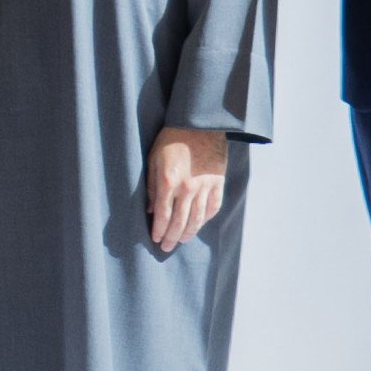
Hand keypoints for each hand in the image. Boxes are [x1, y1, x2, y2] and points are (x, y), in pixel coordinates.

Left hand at [145, 127, 228, 253]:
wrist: (200, 123)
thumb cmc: (172, 138)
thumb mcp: (154, 159)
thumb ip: (152, 186)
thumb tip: (151, 209)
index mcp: (169, 182)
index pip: (163, 215)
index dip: (159, 230)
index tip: (156, 239)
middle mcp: (188, 189)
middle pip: (180, 222)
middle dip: (172, 238)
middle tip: (166, 248)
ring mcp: (205, 187)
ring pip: (198, 219)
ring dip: (189, 233)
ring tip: (182, 240)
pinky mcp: (218, 183)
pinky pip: (213, 207)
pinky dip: (207, 218)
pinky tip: (200, 223)